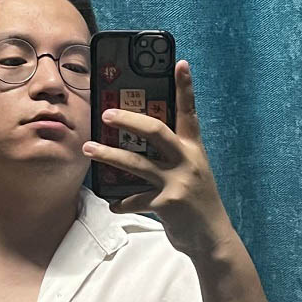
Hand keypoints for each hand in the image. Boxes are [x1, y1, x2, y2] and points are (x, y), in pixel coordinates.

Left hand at [82, 60, 233, 257]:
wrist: (213, 239)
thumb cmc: (198, 204)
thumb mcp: (192, 174)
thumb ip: (173, 158)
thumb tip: (140, 145)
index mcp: (194, 150)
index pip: (190, 112)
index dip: (185, 87)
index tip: (179, 62)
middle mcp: (188, 161)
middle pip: (156, 131)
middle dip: (128, 120)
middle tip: (106, 114)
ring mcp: (178, 182)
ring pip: (136, 163)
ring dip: (108, 156)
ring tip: (88, 149)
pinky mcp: (168, 204)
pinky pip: (136, 199)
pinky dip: (122, 202)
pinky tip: (113, 204)